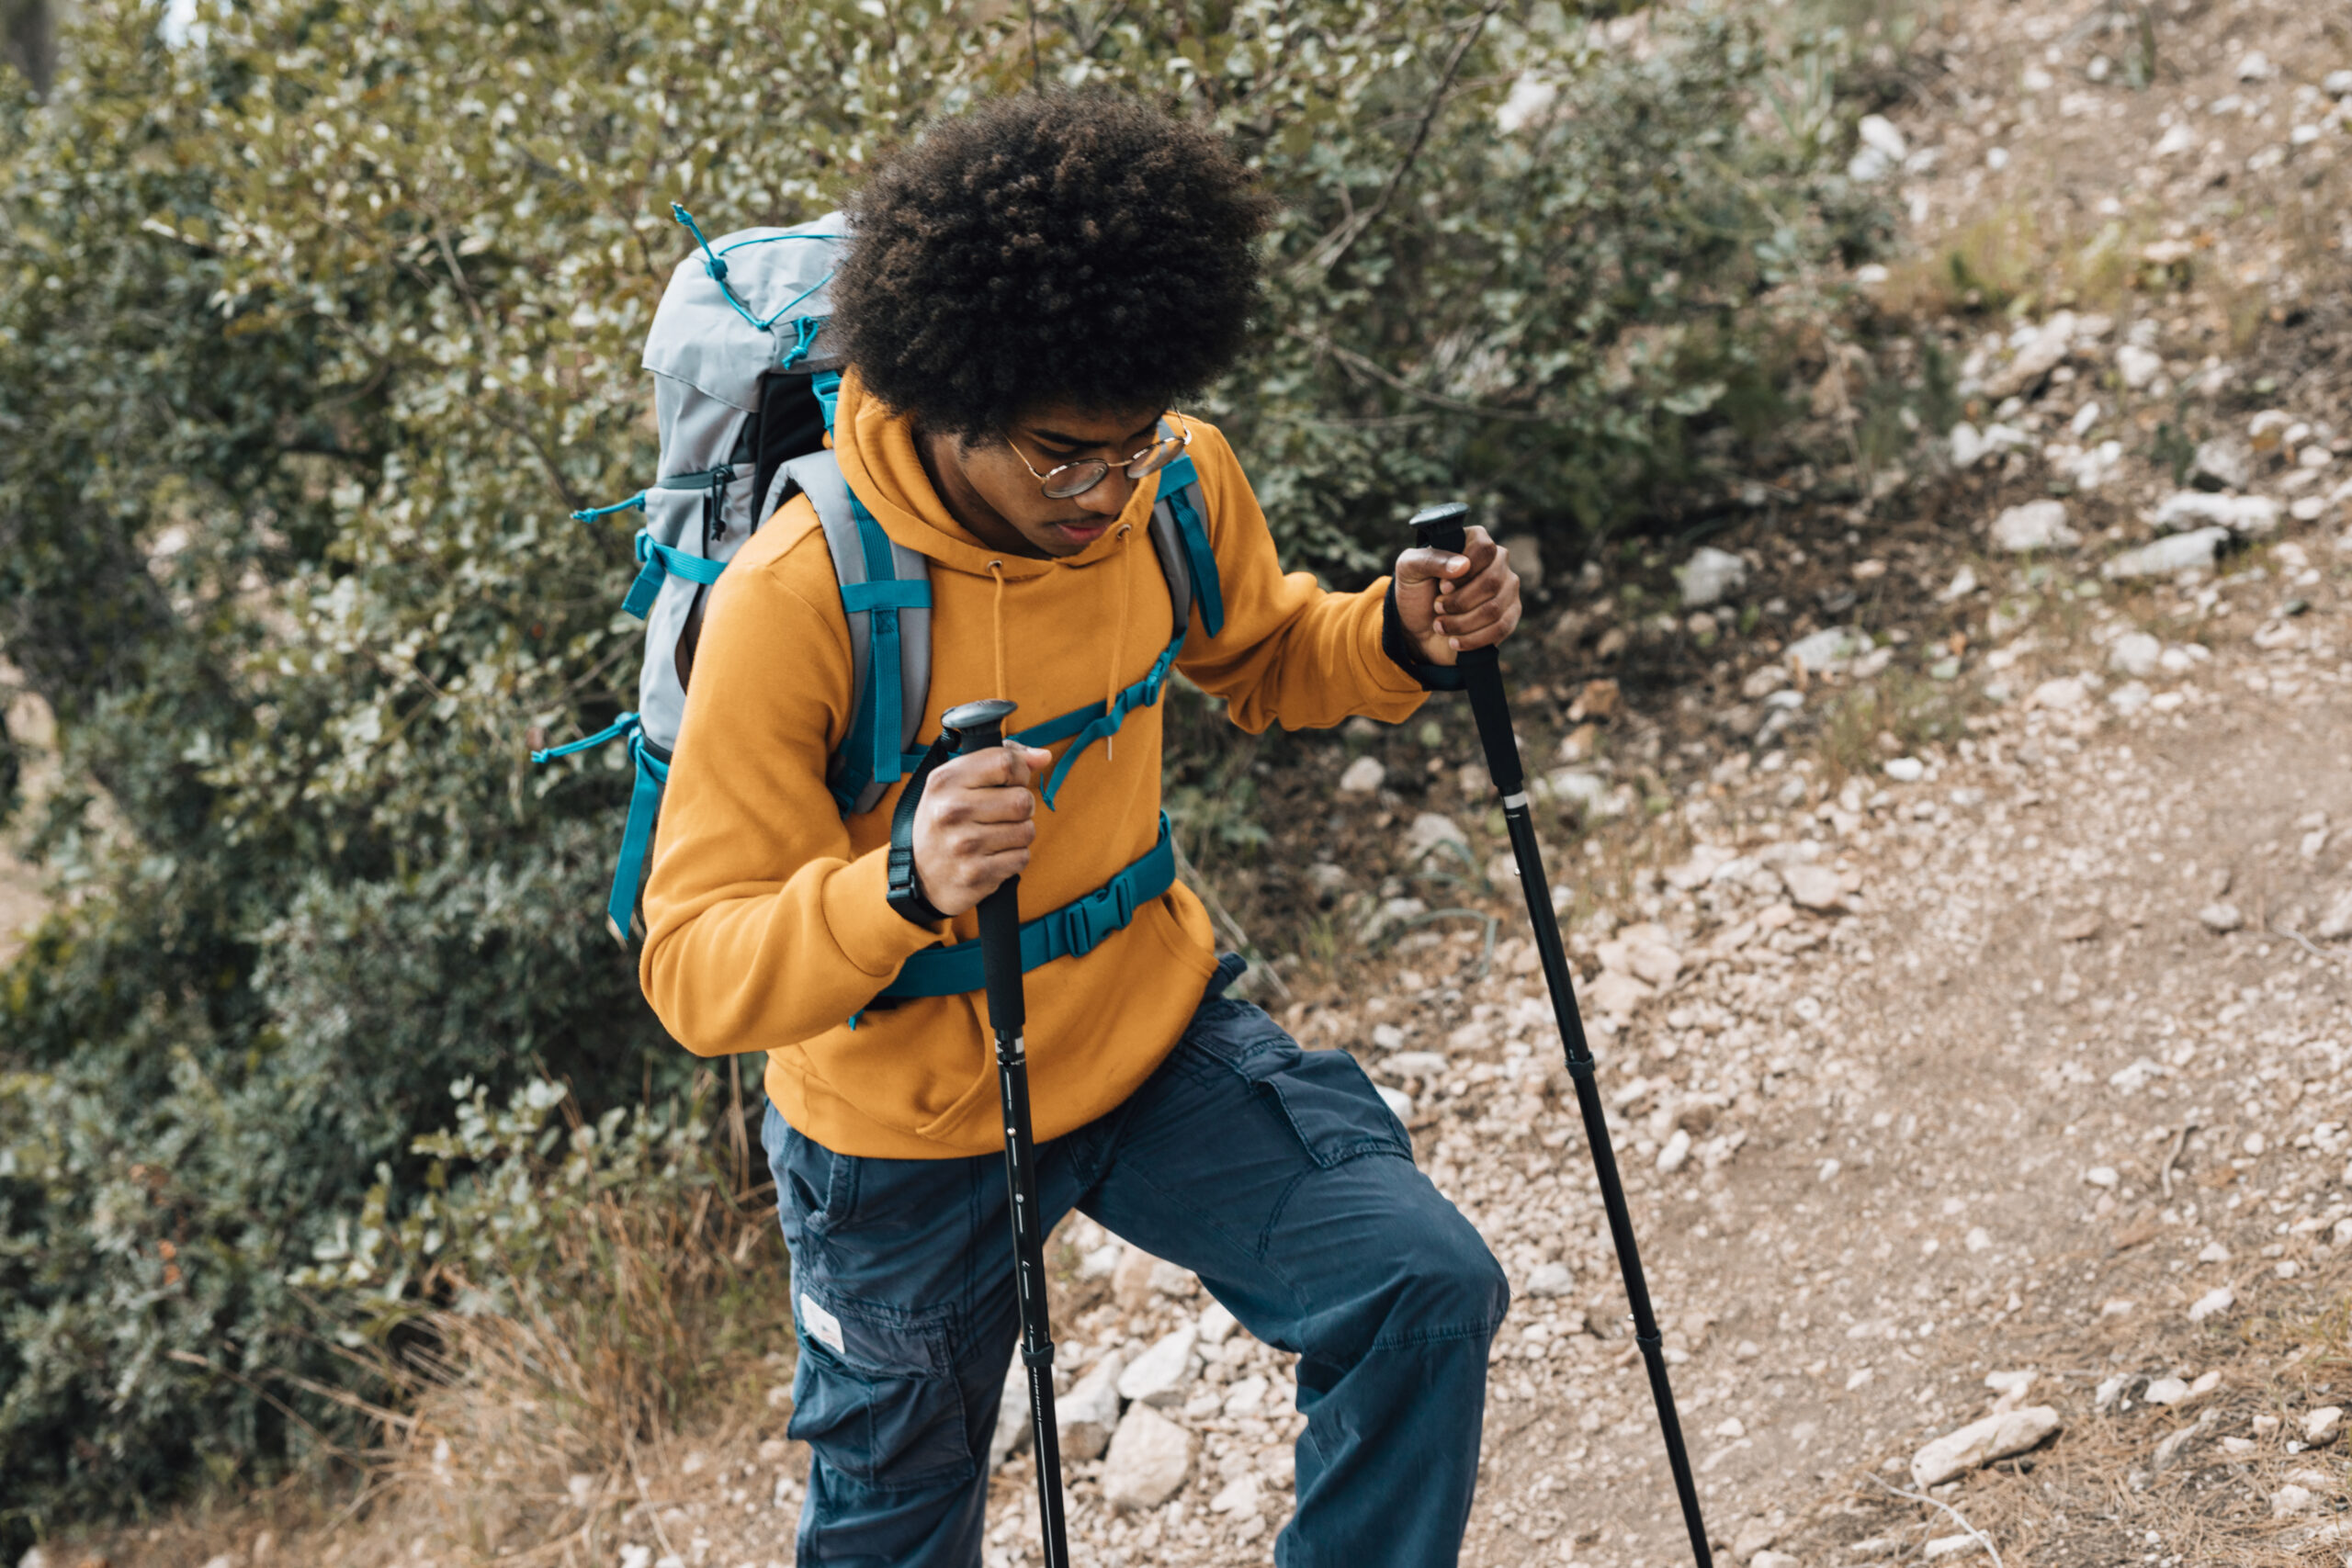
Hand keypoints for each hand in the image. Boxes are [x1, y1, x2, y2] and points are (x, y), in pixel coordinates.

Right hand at [910, 744, 1052, 916]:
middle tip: (1004, 813)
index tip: (1012, 781)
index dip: (1020, 771)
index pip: (1006, 762)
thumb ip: (999, 760)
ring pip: (1027, 830)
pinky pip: (1022, 858)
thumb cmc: (946, 820)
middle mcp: (951, 811)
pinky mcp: (976, 873)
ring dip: (1019, 833)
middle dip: (1023, 806)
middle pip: (1022, 800)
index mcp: (945, 781)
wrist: (921, 875)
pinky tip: (993, 855)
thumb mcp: (957, 781)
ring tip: (996, 835)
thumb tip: (1043, 756)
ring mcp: (963, 845)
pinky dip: (1014, 857)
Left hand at [1392, 524, 1521, 666]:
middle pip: (1492, 581)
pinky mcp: (1510, 615)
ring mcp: (1507, 588)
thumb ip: (1430, 559)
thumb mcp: (1409, 569)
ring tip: (1441, 625)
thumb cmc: (1416, 592)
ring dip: (1461, 623)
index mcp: (1475, 540)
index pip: (1484, 548)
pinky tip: (1455, 641)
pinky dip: (1473, 639)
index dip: (1463, 571)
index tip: (1441, 586)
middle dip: (1458, 602)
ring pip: (1494, 608)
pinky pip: (1501, 628)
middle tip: (1437, 607)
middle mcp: (1497, 561)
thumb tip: (1463, 564)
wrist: (1419, 629)